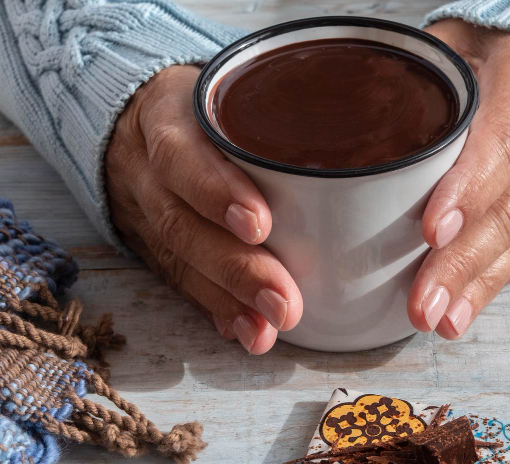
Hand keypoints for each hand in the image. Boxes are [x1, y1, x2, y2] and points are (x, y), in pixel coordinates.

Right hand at [105, 65, 301, 353]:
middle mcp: (149, 169)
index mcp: (168, 115)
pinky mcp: (154, 246)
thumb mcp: (233, 85)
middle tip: (283, 302)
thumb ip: (286, 102)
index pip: (180, 153)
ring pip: (179, 260)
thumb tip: (372, 150)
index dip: (215, 190)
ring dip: (227, 300)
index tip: (259, 224)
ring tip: (266, 330)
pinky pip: (182, 282)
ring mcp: (146, 211)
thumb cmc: (213, 103)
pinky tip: (246, 331)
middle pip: (181, 222)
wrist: (137, 120)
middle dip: (235, 268)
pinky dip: (217, 309)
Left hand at [410, 20, 509, 338]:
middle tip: (422, 303)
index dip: (467, 192)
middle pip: (508, 207)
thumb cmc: (507, 50)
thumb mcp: (461, 42)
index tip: (430, 231)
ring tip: (439, 321)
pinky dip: (494, 285)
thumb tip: (345, 111)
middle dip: (461, 262)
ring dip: (477, 285)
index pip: (499, 145)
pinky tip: (463, 314)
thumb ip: (417, 76)